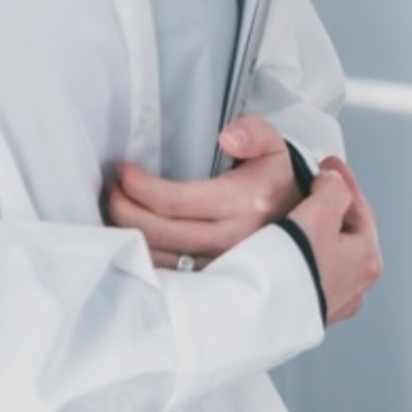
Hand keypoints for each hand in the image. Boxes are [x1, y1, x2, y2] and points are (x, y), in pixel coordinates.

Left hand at [104, 115, 298, 270]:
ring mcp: (220, 265)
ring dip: (127, 232)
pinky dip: (141, 254)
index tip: (123, 170)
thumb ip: (254, 132)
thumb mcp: (274, 147)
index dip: (138, 186)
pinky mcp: (211, 280)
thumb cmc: (274, 182)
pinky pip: (164, 273)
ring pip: (155, 256)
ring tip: (117, 207)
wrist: (299, 221)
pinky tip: (132, 233)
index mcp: (246, 202)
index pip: (174, 201)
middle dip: (122, 207)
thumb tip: (228, 136)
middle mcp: (232, 239)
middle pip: (156, 231)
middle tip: (112, 188)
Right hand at [294, 153, 384, 326]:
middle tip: (311, 189)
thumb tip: (335, 183)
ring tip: (293, 219)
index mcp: (368, 259)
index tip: (329, 166)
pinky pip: (308, 271)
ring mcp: (332, 298)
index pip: (360, 208)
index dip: (342, 181)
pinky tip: (281, 252)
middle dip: (329, 206)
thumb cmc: (293, 272)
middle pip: (346, 230)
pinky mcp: (307, 308)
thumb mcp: (320, 213)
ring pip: (327, 252)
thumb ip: (334, 190)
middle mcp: (356, 283)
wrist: (260, 313)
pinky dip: (300, 255)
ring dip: (313, 233)